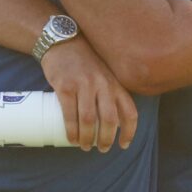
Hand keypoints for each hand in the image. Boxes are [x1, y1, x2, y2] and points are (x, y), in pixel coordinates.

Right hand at [40, 37, 136, 152]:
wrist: (62, 42)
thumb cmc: (84, 62)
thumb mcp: (104, 74)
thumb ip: (110, 92)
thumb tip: (111, 122)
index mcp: (115, 83)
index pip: (129, 112)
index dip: (129, 132)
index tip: (123, 145)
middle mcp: (102, 84)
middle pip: (110, 119)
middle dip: (106, 139)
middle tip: (101, 149)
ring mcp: (84, 85)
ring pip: (89, 120)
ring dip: (87, 138)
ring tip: (84, 146)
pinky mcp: (65, 86)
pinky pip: (70, 114)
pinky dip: (71, 130)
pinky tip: (71, 138)